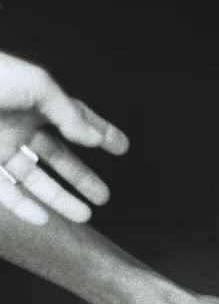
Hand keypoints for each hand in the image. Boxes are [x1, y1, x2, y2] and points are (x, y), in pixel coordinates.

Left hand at [0, 51, 128, 223]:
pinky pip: (4, 192)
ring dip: (59, 198)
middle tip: (103, 195)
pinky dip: (24, 206)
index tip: (121, 148)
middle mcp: (17, 124)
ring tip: (84, 215)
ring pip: (33, 179)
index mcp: (33, 100)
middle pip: (56, 156)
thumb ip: (68, 112)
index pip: (74, 118)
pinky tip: (42, 217)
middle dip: (81, 177)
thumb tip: (92, 137)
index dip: (100, 131)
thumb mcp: (38, 85)